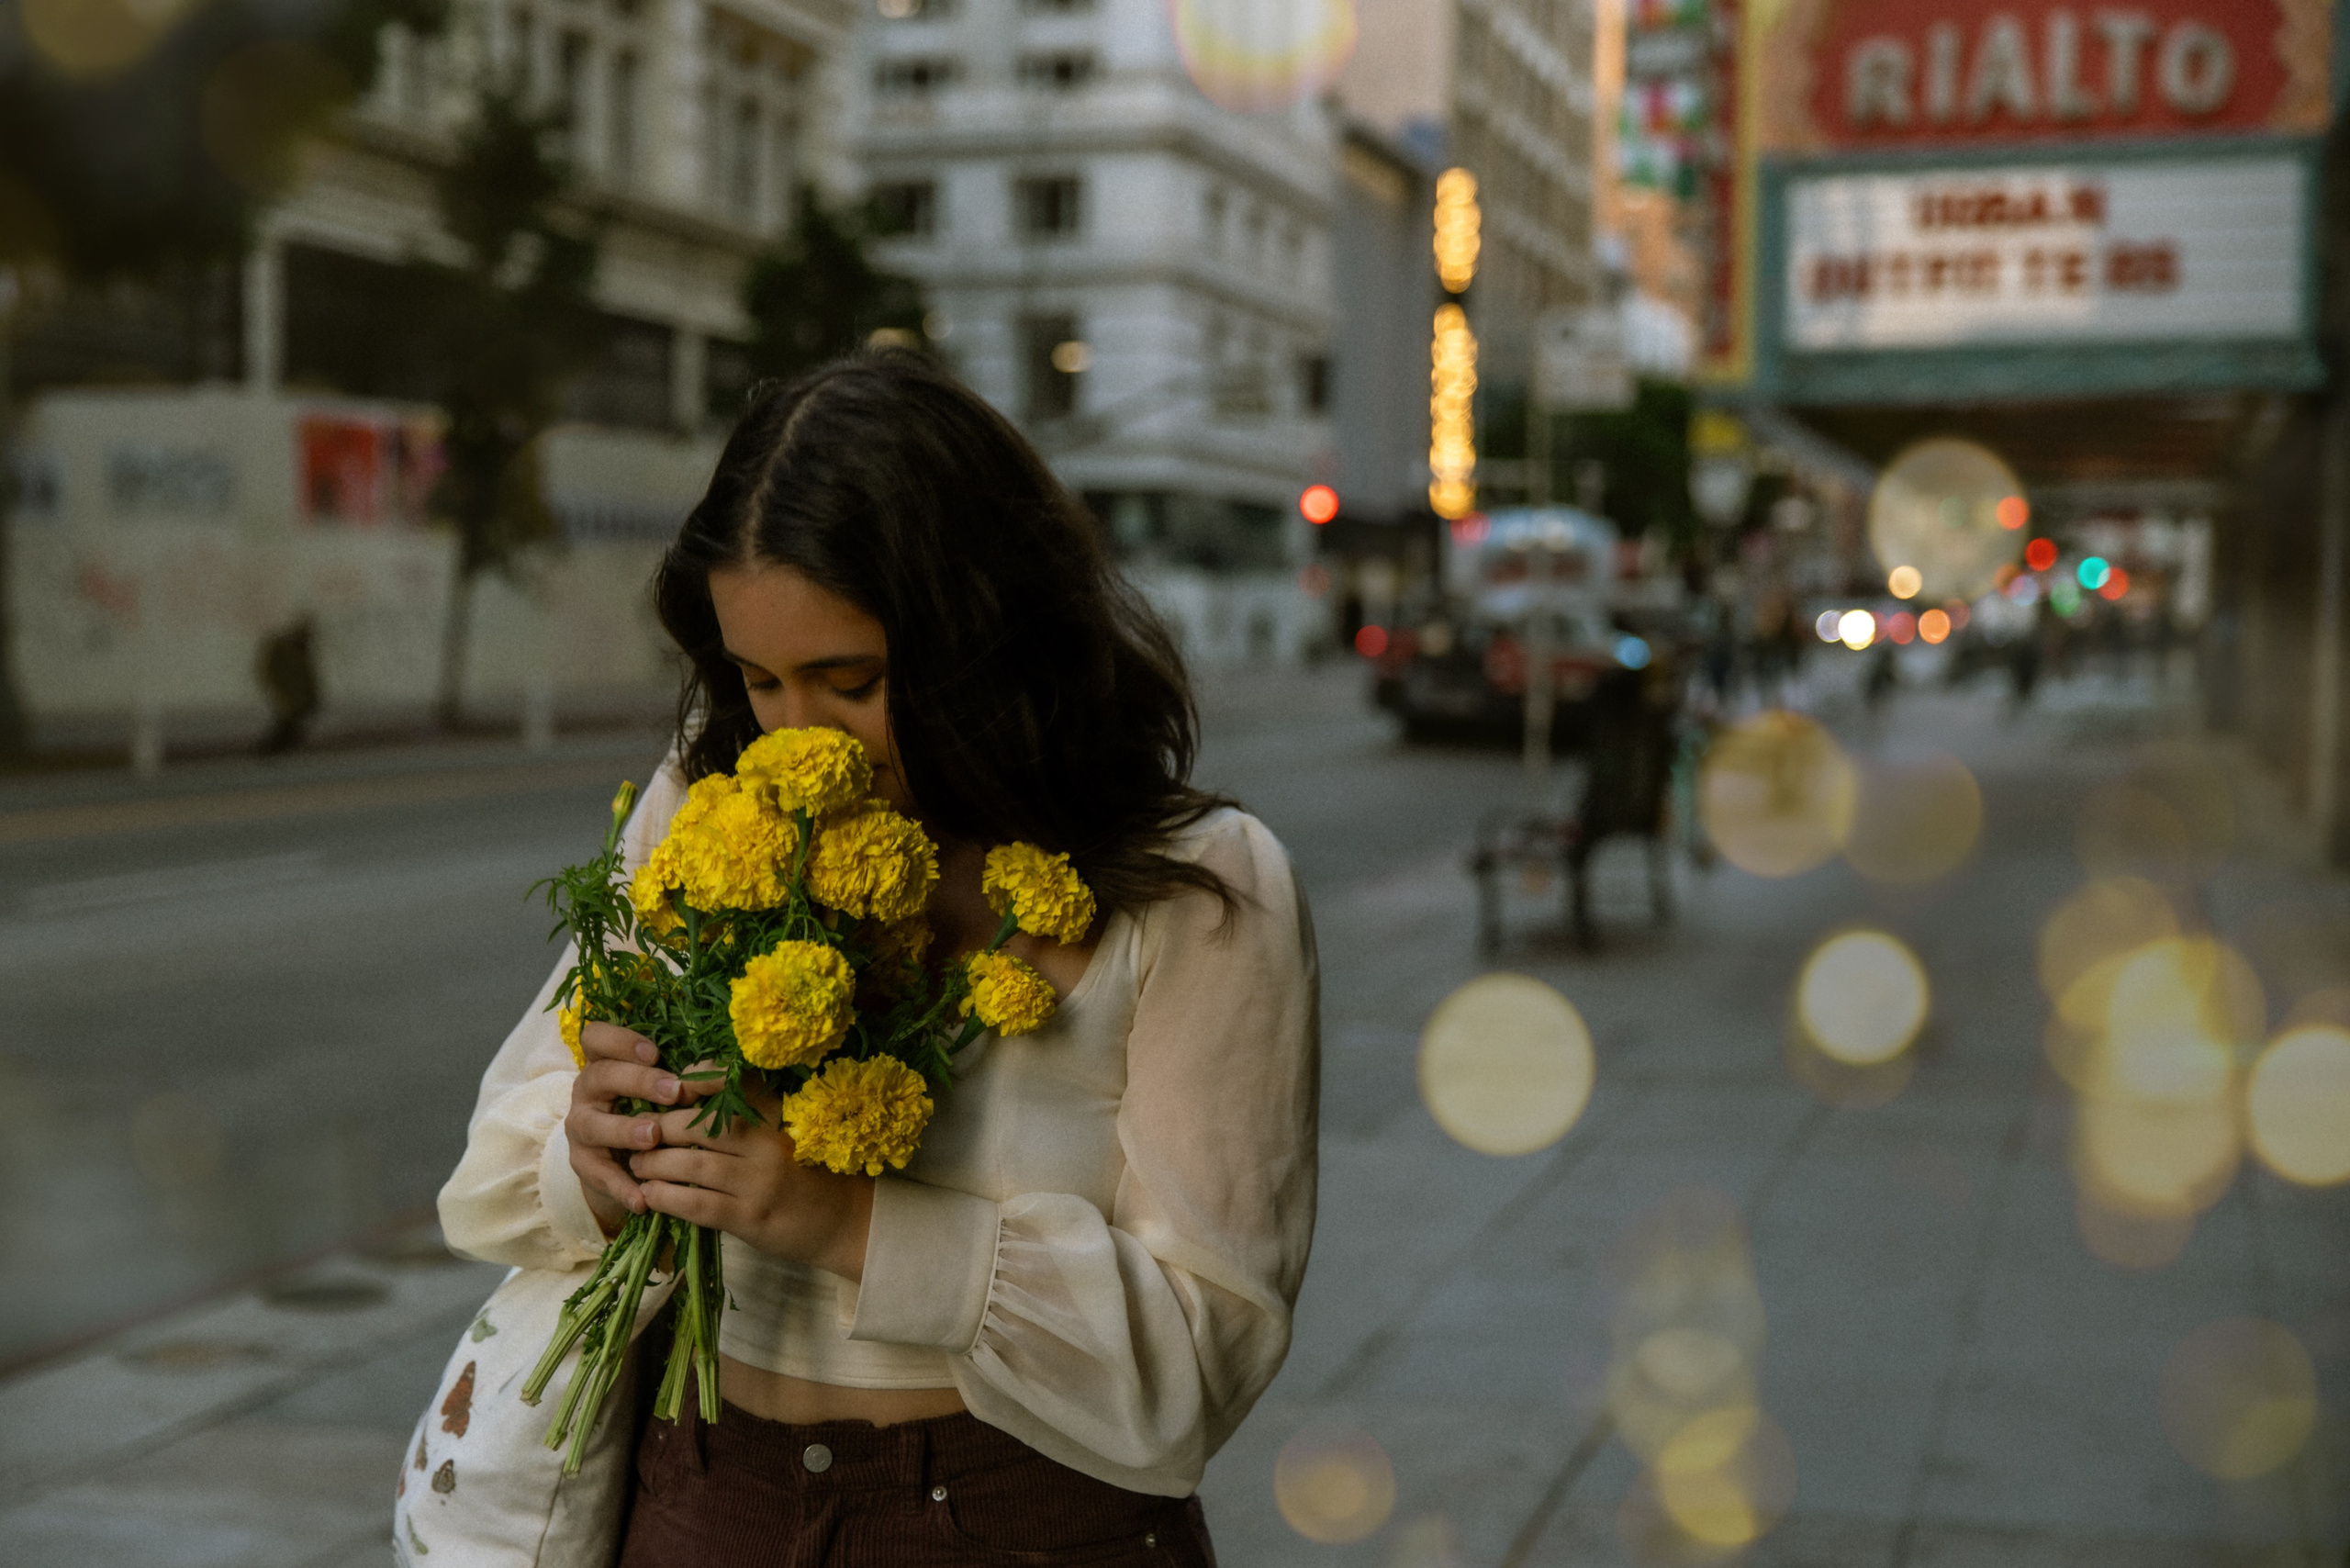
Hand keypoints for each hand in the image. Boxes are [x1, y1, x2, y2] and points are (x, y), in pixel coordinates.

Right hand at [564, 1021, 696, 1235]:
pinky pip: (598, 1174)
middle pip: (600, 1076)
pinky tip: (642, 1198)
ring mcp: (582, 1127)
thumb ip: (683, 1078)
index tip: (655, 1052)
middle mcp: (588, 1091)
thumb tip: (722, 1071)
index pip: (596, 1037)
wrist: (625, 1161)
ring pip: (592, 1124)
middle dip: (637, 1082)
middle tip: (673, 1092)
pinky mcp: (583, 1163)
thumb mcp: (666, 1090)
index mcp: (606, 1063)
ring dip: (623, 1130)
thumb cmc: (655, 1110)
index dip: (620, 1040)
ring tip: (653, 1137)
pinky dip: (621, 1186)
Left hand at [628, 1083, 874, 1281]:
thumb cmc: (813, 1174)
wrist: (847, 1222)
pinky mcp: (749, 1219)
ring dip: (654, 1163)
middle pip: (700, 1126)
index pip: (732, 1085)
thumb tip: (693, 1097)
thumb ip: (752, 1116)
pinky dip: (666, 1197)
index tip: (672, 1089)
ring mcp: (758, 1183)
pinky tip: (650, 1194)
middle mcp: (767, 1145)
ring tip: (637, 1163)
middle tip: (638, 1132)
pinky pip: (696, 1204)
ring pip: (691, 1164)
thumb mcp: (789, 1133)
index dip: (696, 1082)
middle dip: (660, 1127)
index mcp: (778, 1118)